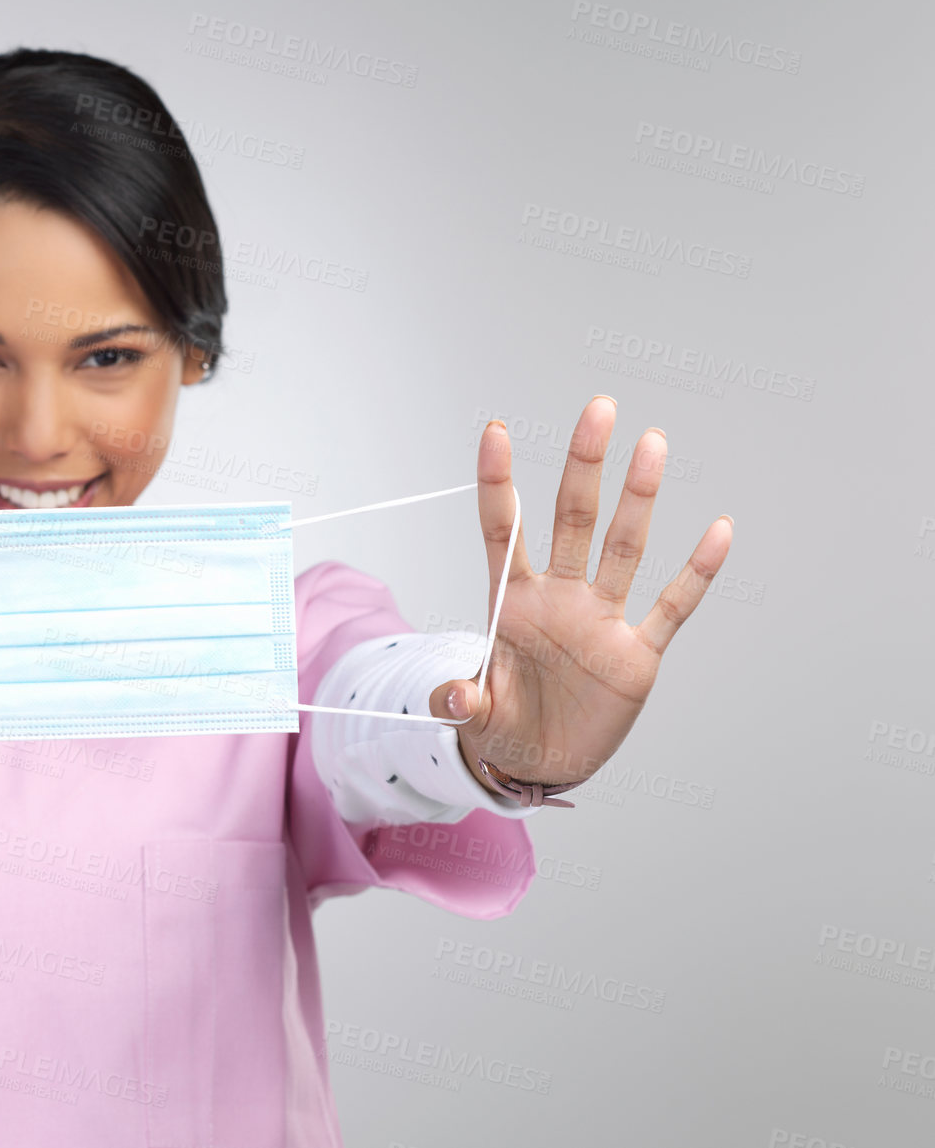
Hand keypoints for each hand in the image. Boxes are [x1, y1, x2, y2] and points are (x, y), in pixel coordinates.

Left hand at [428, 396, 732, 791]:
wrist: (538, 762)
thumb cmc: (503, 725)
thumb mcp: (476, 715)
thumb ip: (462, 700)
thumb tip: (452, 697)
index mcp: (514, 604)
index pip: (503, 532)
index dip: (498, 483)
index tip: (495, 431)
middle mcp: (560, 600)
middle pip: (572, 520)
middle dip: (584, 466)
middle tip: (598, 409)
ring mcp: (601, 621)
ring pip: (624, 548)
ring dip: (638, 498)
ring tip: (651, 442)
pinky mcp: (636, 655)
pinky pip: (672, 607)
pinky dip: (695, 573)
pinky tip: (717, 530)